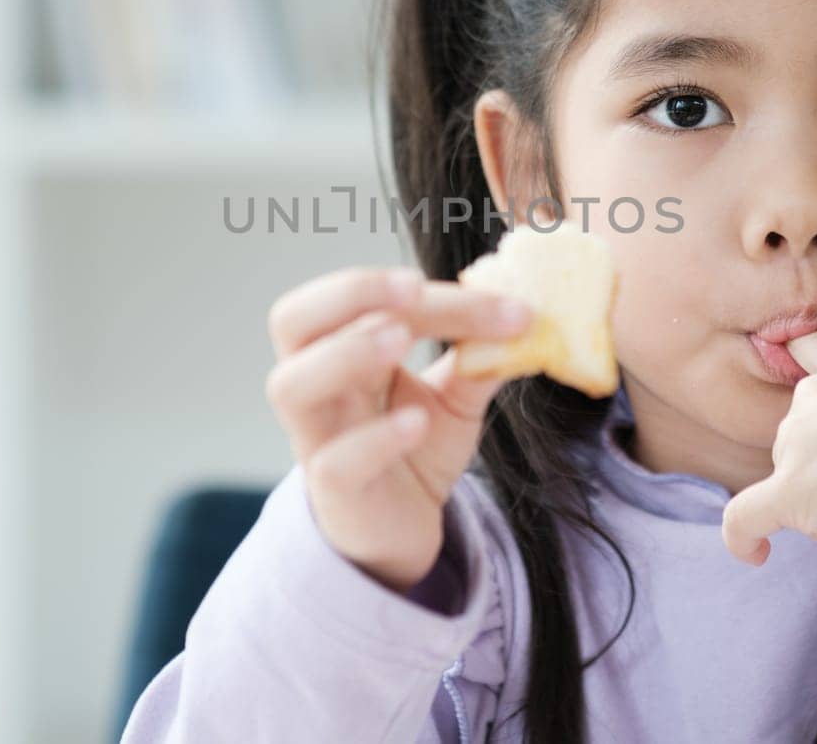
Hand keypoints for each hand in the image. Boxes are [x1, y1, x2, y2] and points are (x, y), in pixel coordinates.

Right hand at [265, 265, 532, 592]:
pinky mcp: (335, 492)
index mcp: (345, 348)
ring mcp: (319, 437)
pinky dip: (374, 438)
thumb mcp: (456, 398)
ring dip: (343, 354)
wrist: (403, 530)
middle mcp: (319, 384)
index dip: (431, 294)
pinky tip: (416, 422)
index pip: (367, 300)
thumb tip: (525, 317)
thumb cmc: (416, 449)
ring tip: (400, 339)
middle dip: (349, 293)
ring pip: (291, 385)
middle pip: (292, 320)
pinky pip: (334, 462)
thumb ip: (480, 360)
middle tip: (413, 287)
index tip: (503, 302)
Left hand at [720, 329, 816, 566]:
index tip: (791, 367)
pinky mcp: (790, 491)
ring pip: (798, 491)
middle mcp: (814, 397)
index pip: (810, 346)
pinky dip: (745, 539)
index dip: (799, 361)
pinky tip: (754, 554)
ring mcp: (798, 443)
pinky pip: (746, 519)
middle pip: (803, 441)